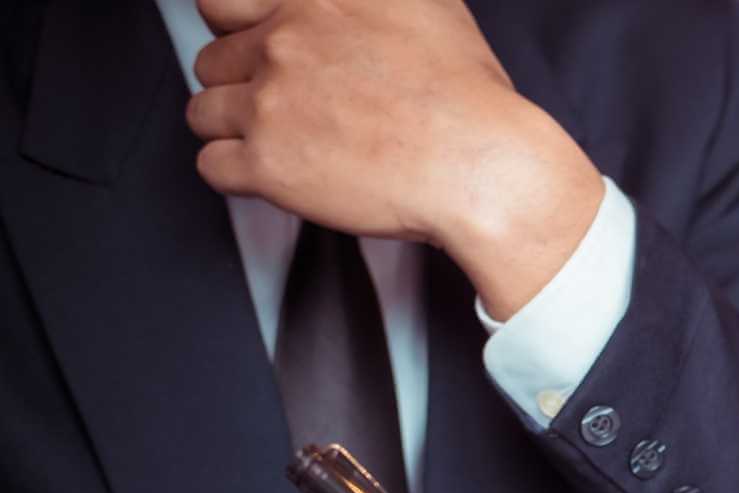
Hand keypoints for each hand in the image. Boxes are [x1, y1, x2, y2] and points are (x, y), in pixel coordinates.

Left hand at [184, 0, 604, 316]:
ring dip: (235, 130)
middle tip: (280, 107)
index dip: (237, 31)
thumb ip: (374, 1)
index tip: (253, 52)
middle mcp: (284, 43)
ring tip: (281, 145)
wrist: (480, 165)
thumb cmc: (468, 98)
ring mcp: (269, 103)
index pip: (224, 2)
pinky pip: (212, 166)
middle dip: (241, 85)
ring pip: (203, 113)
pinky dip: (236, 174)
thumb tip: (354, 7)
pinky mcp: (267, 165)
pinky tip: (275, 175)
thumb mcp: (427, 6)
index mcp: (315, 0)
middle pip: (212, 60)